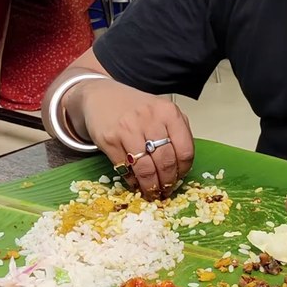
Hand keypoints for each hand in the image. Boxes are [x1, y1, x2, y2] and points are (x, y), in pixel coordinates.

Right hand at [71, 79, 195, 198]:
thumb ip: (175, 133)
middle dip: (166, 182)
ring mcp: (128, 129)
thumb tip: (180, 168)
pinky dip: (132, 180)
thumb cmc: (135, 108)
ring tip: (151, 191)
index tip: (178, 178)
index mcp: (169, 112)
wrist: (101, 96)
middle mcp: (150, 119)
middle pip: (166, 162)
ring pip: (146, 169)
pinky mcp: (109, 139)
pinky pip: (125, 168)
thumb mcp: (161, 112)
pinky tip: (135, 181)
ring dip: (150, 186)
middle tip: (165, 190)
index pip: (185, 151)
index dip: (182, 170)